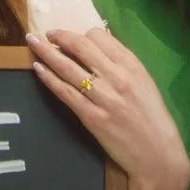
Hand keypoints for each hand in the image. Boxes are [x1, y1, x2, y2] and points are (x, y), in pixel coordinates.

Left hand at [29, 27, 189, 189]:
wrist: (158, 155)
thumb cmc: (153, 119)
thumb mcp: (145, 83)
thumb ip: (124, 65)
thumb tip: (100, 46)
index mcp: (133, 66)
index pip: (100, 37)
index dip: (82, 34)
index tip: (70, 38)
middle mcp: (117, 77)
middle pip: (80, 47)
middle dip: (58, 36)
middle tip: (44, 34)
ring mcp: (103, 97)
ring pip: (68, 67)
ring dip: (46, 52)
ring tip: (31, 42)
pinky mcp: (92, 117)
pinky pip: (65, 92)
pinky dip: (48, 78)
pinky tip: (38, 69)